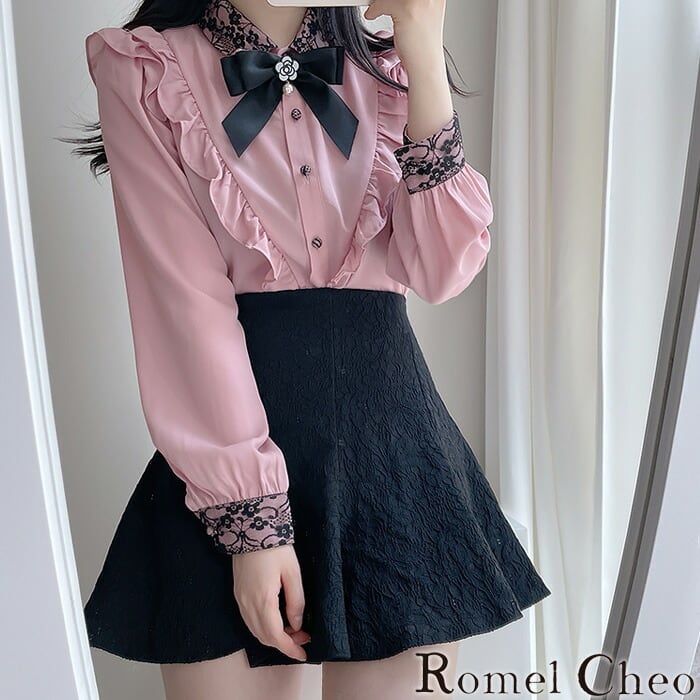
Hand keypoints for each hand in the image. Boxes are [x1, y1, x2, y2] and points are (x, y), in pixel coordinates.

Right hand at [232, 544, 310, 661]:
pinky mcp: (237, 593)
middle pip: (264, 637)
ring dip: (273, 636)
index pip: (275, 636)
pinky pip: (249, 620)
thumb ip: (296, 600)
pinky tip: (277, 621)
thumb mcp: (292, 572)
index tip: (303, 654)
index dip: (290, 649)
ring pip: (255, 630)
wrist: (250, 527)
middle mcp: (247, 604)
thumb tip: (297, 624)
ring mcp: (239, 599)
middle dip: (284, 643)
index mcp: (262, 599)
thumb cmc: (274, 547)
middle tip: (303, 638)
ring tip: (293, 630)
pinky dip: (263, 627)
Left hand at [365, 0, 453, 143]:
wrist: (426, 66)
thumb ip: (409, 2)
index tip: (388, 3)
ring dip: (380, 2)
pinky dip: (374, 9)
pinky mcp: (408, 10)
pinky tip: (372, 15)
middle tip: (382, 5)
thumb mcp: (419, 15)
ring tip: (376, 9)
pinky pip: (383, 2)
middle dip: (387, 0)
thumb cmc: (422, 46)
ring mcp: (421, 1)